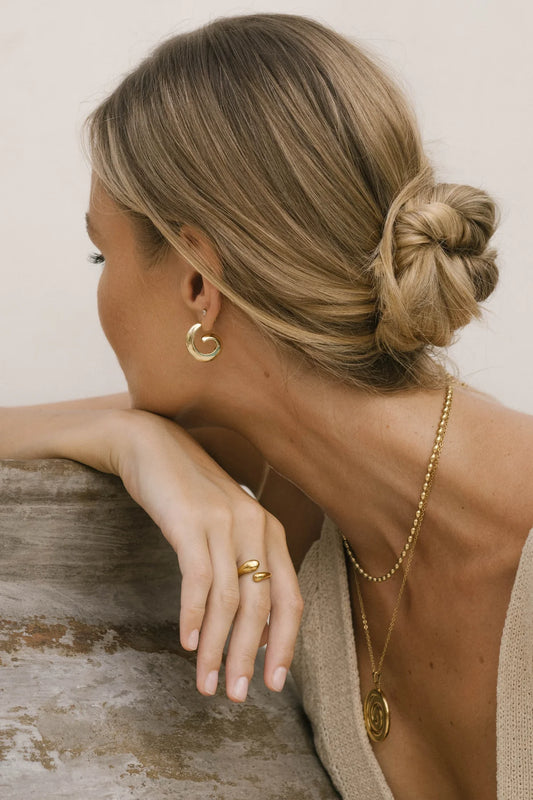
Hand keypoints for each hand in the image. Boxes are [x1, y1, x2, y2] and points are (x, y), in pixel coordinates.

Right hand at [112, 409, 303, 702]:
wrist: (150, 444)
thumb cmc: (189, 493)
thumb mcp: (226, 528)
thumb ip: (244, 569)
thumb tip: (253, 633)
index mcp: (272, 532)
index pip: (290, 599)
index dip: (285, 645)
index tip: (273, 683)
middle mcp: (257, 527)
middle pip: (263, 606)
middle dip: (248, 657)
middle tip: (235, 695)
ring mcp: (225, 522)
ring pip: (230, 600)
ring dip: (217, 647)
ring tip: (206, 683)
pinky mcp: (192, 521)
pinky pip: (199, 579)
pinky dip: (194, 615)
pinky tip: (187, 643)